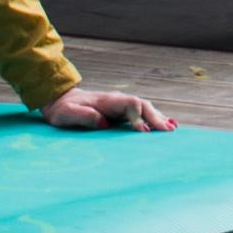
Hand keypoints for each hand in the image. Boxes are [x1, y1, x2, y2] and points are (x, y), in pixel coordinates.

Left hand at [41, 84, 175, 130]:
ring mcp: (120, 105)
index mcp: (106, 101)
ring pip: (145, 108)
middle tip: (168, 132)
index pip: (130, 104)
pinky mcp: (121, 112)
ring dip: (158, 118)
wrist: (60, 100)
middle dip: (156, 118)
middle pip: (142, 105)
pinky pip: (142, 113)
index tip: (144, 132)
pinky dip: (155, 118)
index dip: (138, 117)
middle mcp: (117, 100)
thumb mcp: (67, 114)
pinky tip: (168, 125)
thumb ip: (84, 116)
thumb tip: (104, 123)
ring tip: (172, 129)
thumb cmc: (62, 110)